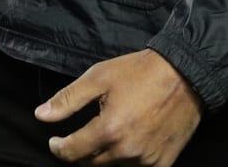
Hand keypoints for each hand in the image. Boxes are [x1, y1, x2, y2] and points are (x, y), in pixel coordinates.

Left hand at [35, 49, 201, 164]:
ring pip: (113, 166)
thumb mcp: (101, 75)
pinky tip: (132, 142)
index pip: (70, 152)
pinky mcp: (162, 162)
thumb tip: (40, 116)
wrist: (187, 71)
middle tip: (86, 133)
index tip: (56, 140)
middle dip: (83, 150)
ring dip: (107, 154)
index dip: (58, 146)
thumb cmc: (142, 70)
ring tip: (113, 132)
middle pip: (90, 162)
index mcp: (107, 130)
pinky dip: (130, 159)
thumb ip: (68, 98)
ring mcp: (145, 159)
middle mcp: (125, 150)